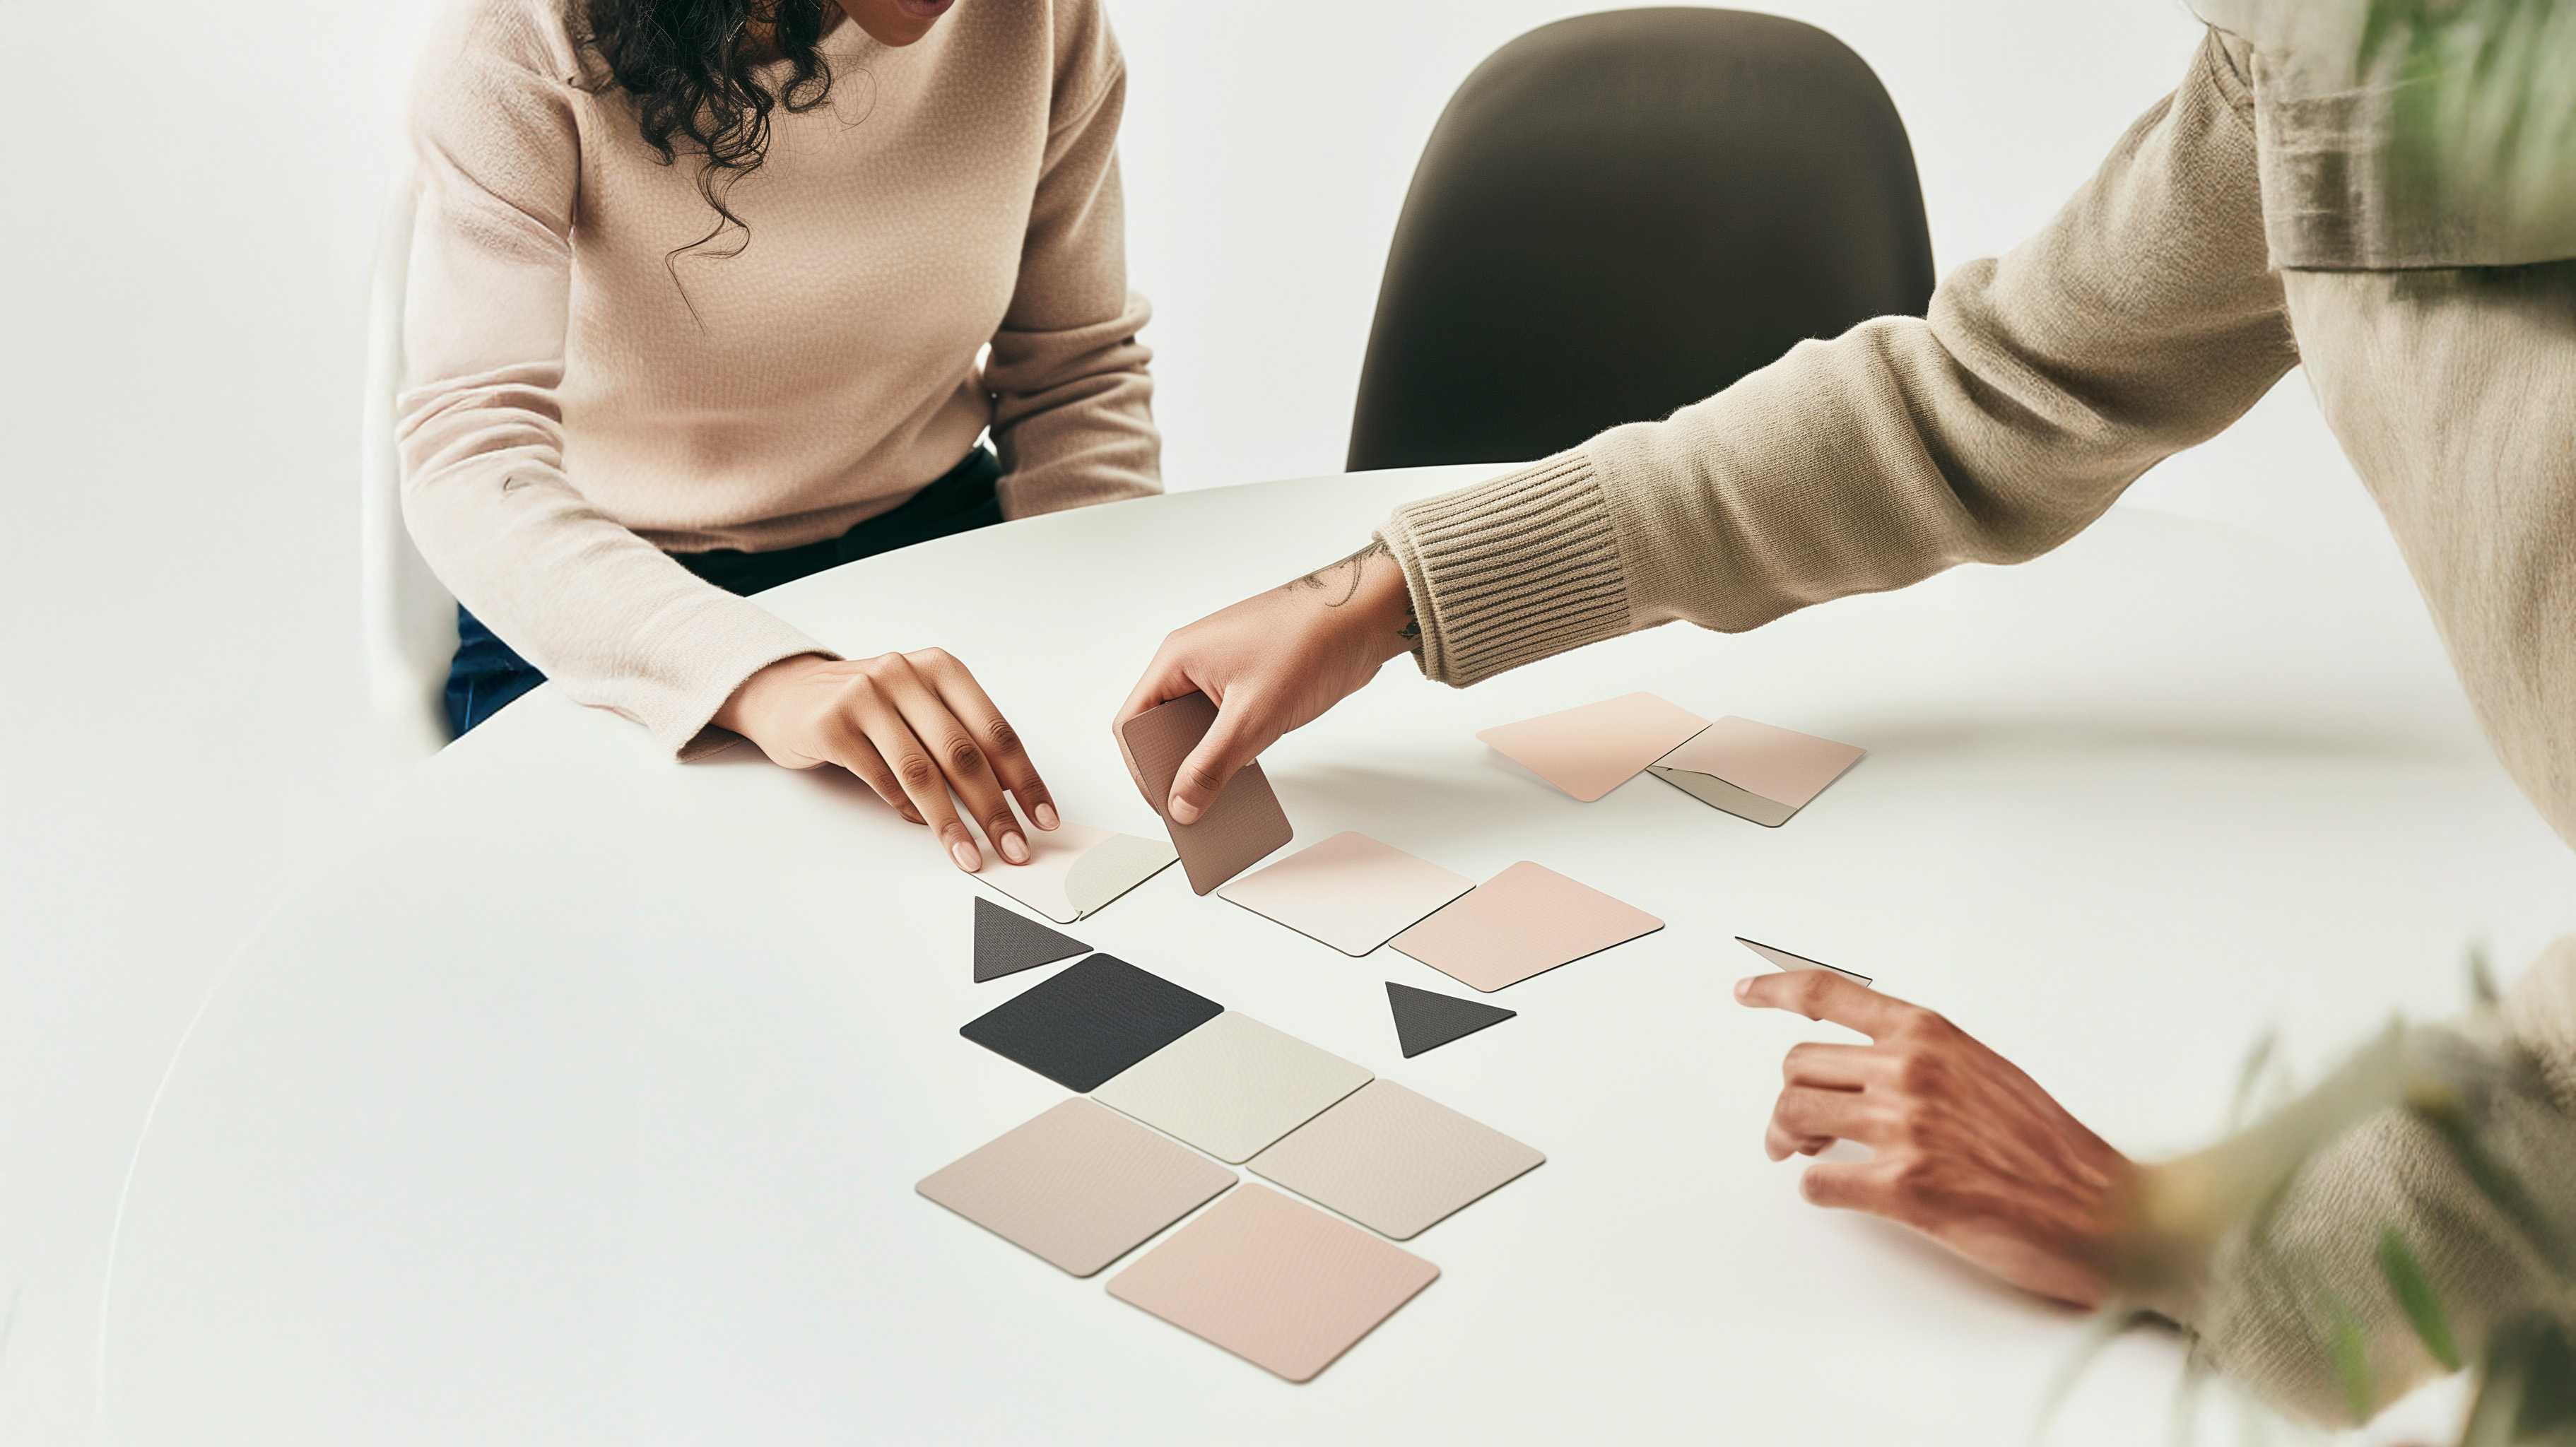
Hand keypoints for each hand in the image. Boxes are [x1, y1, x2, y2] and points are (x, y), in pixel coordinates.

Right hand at [715, 649, 1057, 872]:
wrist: (786, 692)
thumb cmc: (867, 707)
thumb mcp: (919, 707)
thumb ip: (959, 740)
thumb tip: (1008, 797)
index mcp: (941, 669)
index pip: (995, 730)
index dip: (1025, 779)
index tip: (1042, 819)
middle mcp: (905, 674)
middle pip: (963, 754)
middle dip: (994, 810)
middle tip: (1014, 849)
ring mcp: (865, 696)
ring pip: (922, 771)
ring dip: (951, 822)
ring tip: (969, 856)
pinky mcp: (832, 724)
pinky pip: (881, 778)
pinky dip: (905, 808)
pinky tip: (919, 824)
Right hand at [1116, 539, 1421, 822]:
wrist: (1363, 614)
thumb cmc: (1307, 641)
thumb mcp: (1253, 716)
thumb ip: (1212, 765)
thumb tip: (1182, 804)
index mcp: (1177, 659)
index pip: (1134, 722)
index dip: (1142, 767)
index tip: (1163, 802)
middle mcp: (1193, 664)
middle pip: (1163, 729)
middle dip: (1175, 770)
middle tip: (1191, 809)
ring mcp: (1223, 673)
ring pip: (1198, 730)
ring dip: (1208, 765)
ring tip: (1219, 803)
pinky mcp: (1251, 683)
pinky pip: (1228, 726)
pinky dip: (1233, 753)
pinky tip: (1246, 780)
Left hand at [1736, 969, 2135, 1306]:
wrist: (2106, 1211)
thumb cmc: (2053, 1150)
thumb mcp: (1986, 1072)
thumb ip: (1925, 1060)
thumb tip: (1868, 1068)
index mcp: (1930, 1037)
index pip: (1829, 995)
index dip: (1776, 989)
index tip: (1746, 993)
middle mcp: (1911, 1072)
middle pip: (1797, 1067)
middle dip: (1789, 1100)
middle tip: (1798, 1129)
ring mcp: (1904, 1128)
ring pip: (1793, 1117)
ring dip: (1787, 1141)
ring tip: (1806, 1155)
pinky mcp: (1903, 1187)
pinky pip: (1818, 1182)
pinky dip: (1818, 1190)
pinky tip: (1842, 1193)